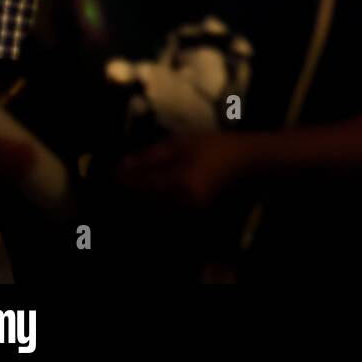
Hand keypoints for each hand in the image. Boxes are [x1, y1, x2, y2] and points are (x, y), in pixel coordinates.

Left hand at [115, 132, 253, 209]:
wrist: (250, 164)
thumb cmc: (218, 147)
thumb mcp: (183, 142)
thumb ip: (152, 155)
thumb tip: (123, 166)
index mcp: (178, 184)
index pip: (137, 186)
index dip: (121, 180)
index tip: (111, 172)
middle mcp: (181, 205)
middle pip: (142, 205)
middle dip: (128, 194)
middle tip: (120, 181)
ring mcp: (188, 216)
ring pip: (152, 214)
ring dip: (140, 203)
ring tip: (135, 189)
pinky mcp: (193, 219)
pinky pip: (165, 217)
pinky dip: (155, 209)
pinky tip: (154, 197)